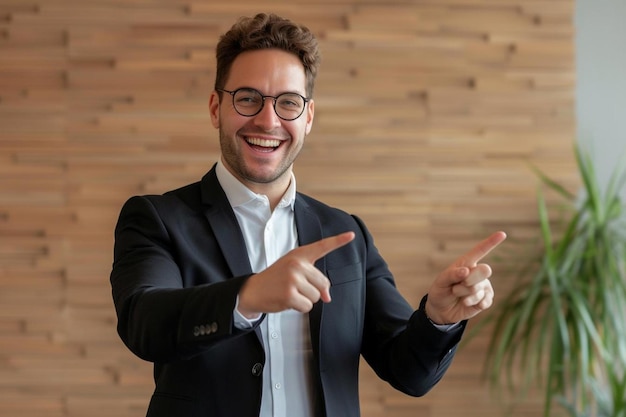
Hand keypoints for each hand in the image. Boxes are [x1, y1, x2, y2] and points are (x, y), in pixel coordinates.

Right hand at [237, 231, 355, 317]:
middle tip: (294, 287)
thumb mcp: (294, 273)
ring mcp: (293, 279)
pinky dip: (299, 308)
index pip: (322, 246)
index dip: (338, 241)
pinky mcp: (289, 294)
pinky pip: (308, 306)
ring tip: (289, 293)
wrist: (253, 290)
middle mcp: (297, 264)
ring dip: (305, 300)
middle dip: (313, 291)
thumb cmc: (276, 280)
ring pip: (317, 297)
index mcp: (299, 255)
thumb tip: (328, 298)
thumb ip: (314, 280)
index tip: (351, 235)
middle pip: (323, 283)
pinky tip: (287, 301)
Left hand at [425, 231, 506, 324]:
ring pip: (480, 289)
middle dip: (469, 280)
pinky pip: (484, 301)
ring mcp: (483, 286)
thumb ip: (452, 275)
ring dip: (464, 294)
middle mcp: (477, 273)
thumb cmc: (441, 291)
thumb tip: (466, 270)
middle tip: (456, 287)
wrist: (441, 310)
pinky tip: (466, 303)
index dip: (491, 242)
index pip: (480, 251)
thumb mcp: (441, 282)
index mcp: (466, 263)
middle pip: (485, 270)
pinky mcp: (486, 299)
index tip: (502, 234)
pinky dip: (473, 303)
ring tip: (456, 295)